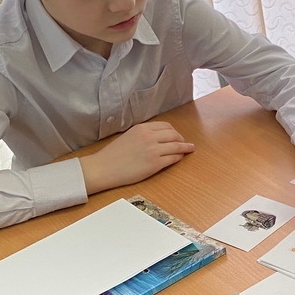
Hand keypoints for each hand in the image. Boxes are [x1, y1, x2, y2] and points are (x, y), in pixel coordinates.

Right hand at [80, 121, 194, 193]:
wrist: (104, 168)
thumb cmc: (113, 155)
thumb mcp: (128, 136)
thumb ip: (143, 134)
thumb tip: (157, 136)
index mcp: (142, 128)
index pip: (165, 126)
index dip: (173, 131)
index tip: (176, 135)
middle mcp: (149, 137)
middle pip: (173, 135)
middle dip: (181, 138)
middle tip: (185, 142)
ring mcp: (153, 150)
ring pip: (176, 146)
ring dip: (185, 147)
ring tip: (190, 148)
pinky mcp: (155, 163)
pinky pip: (173, 158)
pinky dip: (179, 157)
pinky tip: (180, 157)